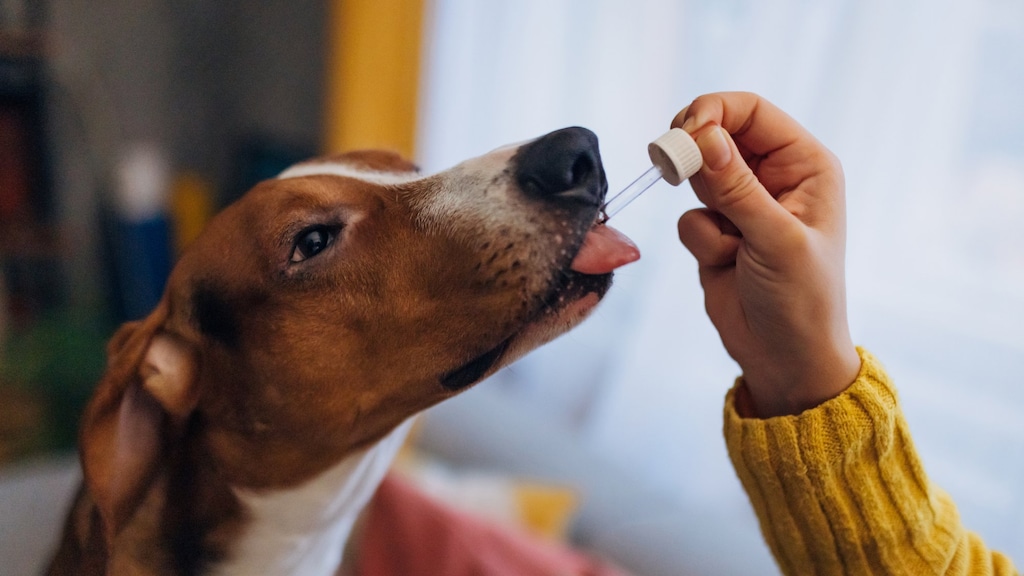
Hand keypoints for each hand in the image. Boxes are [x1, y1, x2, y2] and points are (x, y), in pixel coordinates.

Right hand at [674, 92, 859, 417]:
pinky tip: (727, 264)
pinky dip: (699, 240)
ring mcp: (743, 203)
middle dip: (694, 156)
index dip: (712, 112)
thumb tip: (702, 137)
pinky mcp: (716, 231)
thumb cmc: (802, 300)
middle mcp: (775, 175)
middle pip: (716, 133)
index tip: (681, 133)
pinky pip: (688, 215)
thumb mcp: (775, 239)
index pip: (751, 111)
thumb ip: (736, 186)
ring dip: (704, 209)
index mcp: (805, 164)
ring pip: (696, 175)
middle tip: (672, 169)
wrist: (784, 358)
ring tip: (730, 244)